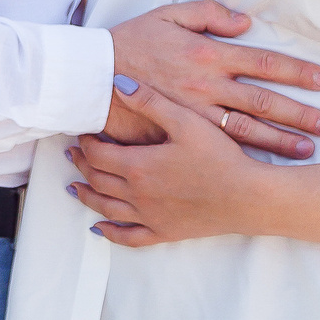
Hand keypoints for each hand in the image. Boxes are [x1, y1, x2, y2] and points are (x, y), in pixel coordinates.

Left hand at [67, 79, 279, 246]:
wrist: (247, 196)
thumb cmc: (220, 156)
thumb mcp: (185, 121)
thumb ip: (150, 102)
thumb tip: (117, 83)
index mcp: (138, 166)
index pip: (98, 154)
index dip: (86, 142)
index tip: (82, 132)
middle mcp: (137, 194)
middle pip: (97, 179)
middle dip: (82, 164)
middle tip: (73, 153)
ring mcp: (149, 216)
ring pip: (106, 208)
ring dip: (87, 196)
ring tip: (74, 187)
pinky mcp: (164, 232)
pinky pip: (129, 237)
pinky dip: (110, 233)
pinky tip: (99, 228)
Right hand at [104, 1, 319, 159]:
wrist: (91, 76)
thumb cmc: (130, 42)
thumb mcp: (168, 15)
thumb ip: (209, 15)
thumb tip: (245, 22)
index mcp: (208, 54)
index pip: (263, 63)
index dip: (296, 72)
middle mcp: (207, 86)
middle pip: (263, 102)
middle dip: (299, 113)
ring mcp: (194, 114)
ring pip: (246, 130)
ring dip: (280, 140)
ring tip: (308, 148)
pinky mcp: (179, 134)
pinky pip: (217, 147)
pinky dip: (244, 156)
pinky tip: (264, 164)